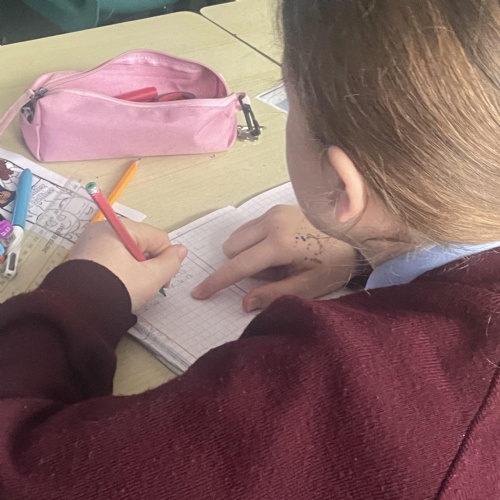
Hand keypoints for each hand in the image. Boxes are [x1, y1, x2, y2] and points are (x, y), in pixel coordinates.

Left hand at [70, 220, 186, 310]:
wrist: (78, 312)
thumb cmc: (116, 289)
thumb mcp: (151, 278)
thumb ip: (171, 262)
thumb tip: (181, 250)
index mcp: (120, 228)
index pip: (158, 238)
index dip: (166, 259)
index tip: (163, 282)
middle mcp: (103, 229)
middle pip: (142, 243)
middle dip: (149, 264)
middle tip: (147, 286)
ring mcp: (91, 242)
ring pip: (127, 252)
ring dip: (135, 269)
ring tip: (130, 288)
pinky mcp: (83, 256)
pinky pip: (111, 258)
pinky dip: (119, 270)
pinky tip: (118, 286)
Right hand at [191, 205, 356, 310]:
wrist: (357, 234)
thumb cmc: (336, 263)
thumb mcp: (309, 286)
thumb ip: (274, 294)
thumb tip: (244, 302)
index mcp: (279, 244)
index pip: (238, 266)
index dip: (217, 281)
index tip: (199, 292)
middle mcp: (271, 223)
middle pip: (232, 248)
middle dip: (242, 266)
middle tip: (273, 275)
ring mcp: (273, 212)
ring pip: (239, 237)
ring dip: (248, 253)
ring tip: (278, 261)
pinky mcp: (277, 208)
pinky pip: (251, 228)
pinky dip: (256, 242)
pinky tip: (282, 247)